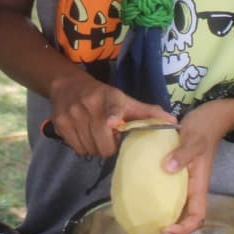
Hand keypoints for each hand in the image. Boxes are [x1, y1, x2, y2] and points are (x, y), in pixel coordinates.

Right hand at [46, 73, 173, 158]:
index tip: (111, 122)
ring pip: (89, 148)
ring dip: (95, 147)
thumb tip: (173, 123)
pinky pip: (76, 148)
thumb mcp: (124, 100)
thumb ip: (147, 112)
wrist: (67, 85)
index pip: (111, 107)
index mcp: (109, 97)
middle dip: (108, 147)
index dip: (112, 115)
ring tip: (97, 136)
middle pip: (102, 142)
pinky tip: (85, 136)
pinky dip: (83, 147)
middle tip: (110, 139)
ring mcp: (72, 115)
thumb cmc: (102, 95)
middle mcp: (89, 105)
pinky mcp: (60, 124)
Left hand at [161, 99, 233, 233]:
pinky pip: (172, 191)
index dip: (185, 228)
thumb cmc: (203, 128)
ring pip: (180, 206)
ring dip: (168, 216)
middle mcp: (194, 186)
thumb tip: (168, 169)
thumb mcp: (193, 138)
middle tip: (152, 228)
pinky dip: (161, 198)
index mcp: (199, 183)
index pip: (198, 216)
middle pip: (188, 216)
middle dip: (174, 227)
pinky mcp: (180, 172)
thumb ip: (183, 153)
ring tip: (148, 217)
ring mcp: (188, 180)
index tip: (166, 229)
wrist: (211, 116)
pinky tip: (146, 195)